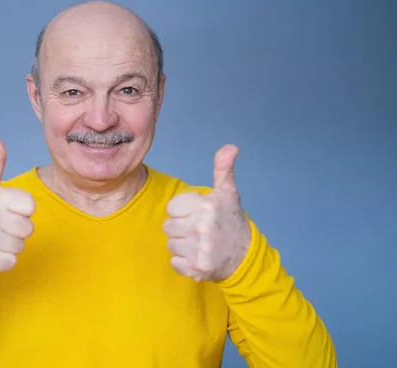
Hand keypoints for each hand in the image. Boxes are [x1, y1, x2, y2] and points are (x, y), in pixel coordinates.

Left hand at [163, 145, 251, 281]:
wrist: (246, 258)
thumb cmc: (232, 222)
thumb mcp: (227, 193)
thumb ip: (223, 169)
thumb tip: (230, 147)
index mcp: (206, 206)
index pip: (172, 207)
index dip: (183, 210)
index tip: (198, 214)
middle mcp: (201, 227)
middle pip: (168, 226)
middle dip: (181, 227)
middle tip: (199, 230)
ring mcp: (199, 250)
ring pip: (170, 244)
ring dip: (182, 245)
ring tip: (199, 243)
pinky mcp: (196, 268)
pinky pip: (174, 262)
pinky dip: (184, 262)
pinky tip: (198, 257)